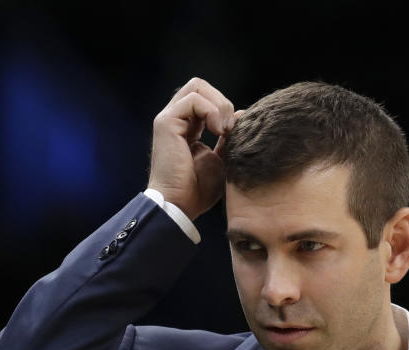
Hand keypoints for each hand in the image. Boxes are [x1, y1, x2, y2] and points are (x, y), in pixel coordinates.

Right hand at [146, 77, 241, 219]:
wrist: (181, 205)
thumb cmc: (198, 190)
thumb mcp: (222, 160)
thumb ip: (229, 137)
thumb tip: (242, 113)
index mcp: (188, 127)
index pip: (206, 98)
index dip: (224, 108)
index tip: (232, 132)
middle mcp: (176, 119)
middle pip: (200, 85)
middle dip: (222, 101)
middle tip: (229, 127)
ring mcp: (169, 119)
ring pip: (197, 86)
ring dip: (219, 105)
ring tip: (224, 130)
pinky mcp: (166, 122)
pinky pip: (193, 99)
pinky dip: (211, 111)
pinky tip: (217, 131)